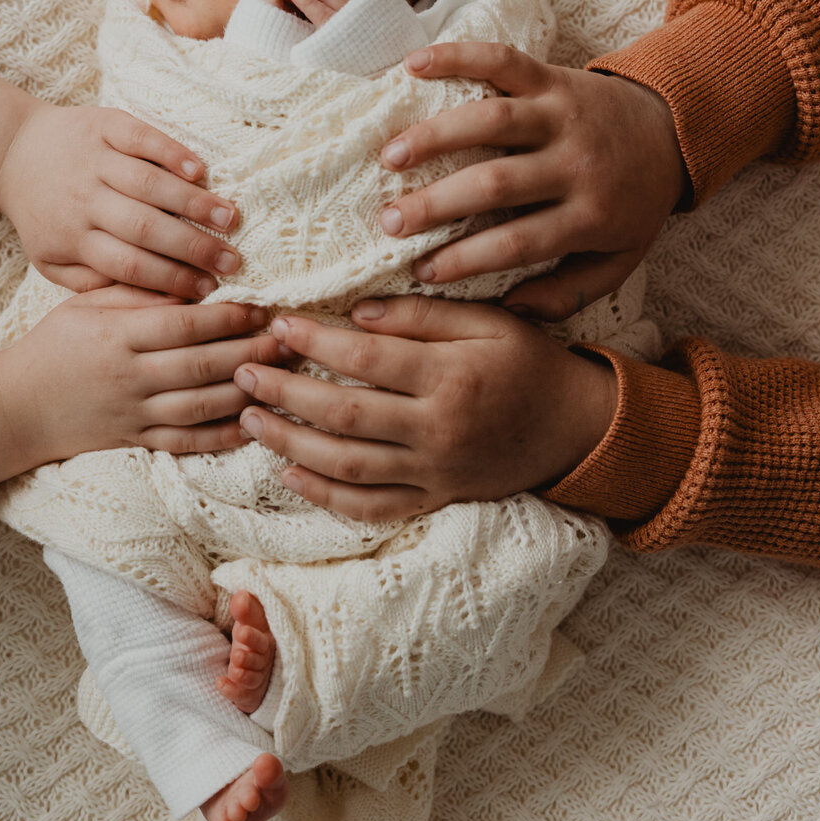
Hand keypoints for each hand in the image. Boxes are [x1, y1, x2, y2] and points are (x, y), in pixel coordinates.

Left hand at [0, 23, 241, 299]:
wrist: (12, 152)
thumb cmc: (44, 215)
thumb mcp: (51, 259)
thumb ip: (92, 283)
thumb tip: (146, 302)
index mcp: (72, 237)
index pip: (129, 265)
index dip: (171, 279)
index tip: (209, 292)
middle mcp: (83, 199)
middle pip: (144, 227)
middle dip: (193, 247)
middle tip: (233, 262)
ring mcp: (93, 159)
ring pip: (148, 183)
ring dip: (193, 201)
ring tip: (231, 219)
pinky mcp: (103, 124)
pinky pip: (141, 138)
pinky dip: (171, 153)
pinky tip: (200, 171)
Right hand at [0, 291, 284, 512]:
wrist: (17, 407)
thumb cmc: (56, 345)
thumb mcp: (87, 306)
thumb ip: (137, 294)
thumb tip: (192, 281)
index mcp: (117, 336)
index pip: (183, 325)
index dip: (228, 318)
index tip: (263, 307)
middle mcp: (129, 376)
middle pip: (202, 365)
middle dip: (252, 352)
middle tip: (290, 340)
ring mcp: (134, 413)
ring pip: (201, 405)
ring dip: (249, 391)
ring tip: (285, 376)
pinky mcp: (137, 441)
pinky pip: (188, 441)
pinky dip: (224, 436)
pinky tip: (257, 423)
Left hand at [233, 296, 616, 520]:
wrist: (576, 428)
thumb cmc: (529, 363)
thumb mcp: (488, 321)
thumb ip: (423, 315)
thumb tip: (354, 313)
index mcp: (451, 378)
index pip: (366, 361)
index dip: (314, 342)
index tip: (276, 323)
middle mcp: (438, 430)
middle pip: (345, 416)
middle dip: (285, 394)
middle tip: (243, 373)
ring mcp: (434, 472)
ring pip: (348, 468)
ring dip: (290, 445)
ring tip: (249, 419)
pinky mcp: (435, 499)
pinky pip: (372, 507)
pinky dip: (325, 496)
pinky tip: (288, 474)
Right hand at [375, 42, 686, 318]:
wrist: (676, 132)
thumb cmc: (633, 204)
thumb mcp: (619, 260)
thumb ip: (570, 292)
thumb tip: (510, 308)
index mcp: (592, 214)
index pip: (518, 243)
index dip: (466, 259)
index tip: (422, 272)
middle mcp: (576, 162)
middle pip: (496, 184)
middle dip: (437, 204)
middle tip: (389, 222)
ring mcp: (563, 113)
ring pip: (492, 122)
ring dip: (435, 136)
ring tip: (390, 158)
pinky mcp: (554, 77)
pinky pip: (502, 61)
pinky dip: (456, 57)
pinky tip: (412, 64)